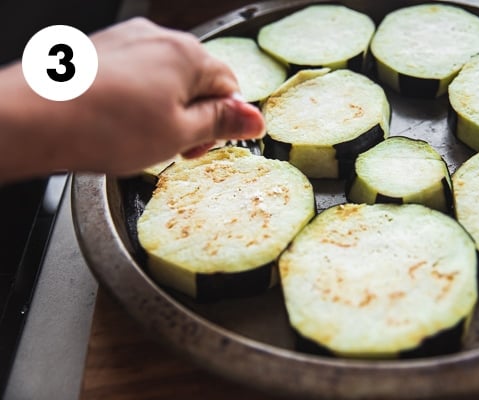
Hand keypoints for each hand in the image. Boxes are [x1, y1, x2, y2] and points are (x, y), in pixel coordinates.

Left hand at [0, 17, 262, 181]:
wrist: (30, 119)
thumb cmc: (102, 126)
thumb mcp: (178, 136)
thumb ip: (221, 124)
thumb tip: (253, 119)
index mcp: (187, 54)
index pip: (229, 86)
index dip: (221, 121)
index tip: (202, 145)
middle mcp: (155, 38)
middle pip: (194, 79)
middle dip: (189, 114)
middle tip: (170, 148)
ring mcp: (121, 41)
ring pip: (159, 78)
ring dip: (158, 109)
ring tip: (135, 140)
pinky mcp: (93, 52)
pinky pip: (128, 76)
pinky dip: (127, 101)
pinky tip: (111, 127)